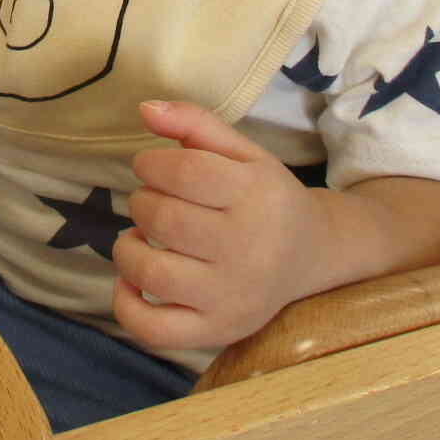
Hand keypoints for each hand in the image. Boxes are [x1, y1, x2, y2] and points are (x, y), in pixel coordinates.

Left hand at [110, 99, 328, 350]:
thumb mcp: (243, 152)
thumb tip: (145, 109)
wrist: (313, 257)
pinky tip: (130, 282)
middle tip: (151, 201)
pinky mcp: (217, 331)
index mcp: (256, 196)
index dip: (150, 163)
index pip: (184, 172)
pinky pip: (154, 330)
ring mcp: (231, 297)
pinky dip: (126, 306)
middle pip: (164, 219)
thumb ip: (195, 123)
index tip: (150, 167)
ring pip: (152, 273)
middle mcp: (248, 249)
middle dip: (142, 201)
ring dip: (129, 247)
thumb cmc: (266, 198)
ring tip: (143, 236)